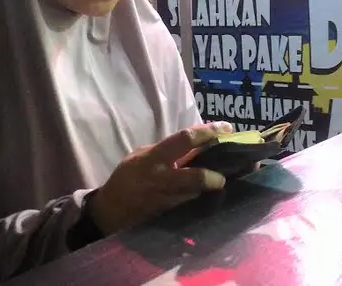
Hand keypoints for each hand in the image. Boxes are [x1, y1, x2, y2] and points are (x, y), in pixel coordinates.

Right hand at [88, 122, 232, 234]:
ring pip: (198, 193)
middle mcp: (162, 179)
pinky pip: (191, 203)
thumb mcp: (141, 155)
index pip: (185, 140)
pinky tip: (212, 192)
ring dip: (212, 186)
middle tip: (230, 169)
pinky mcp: (170, 214)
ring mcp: (167, 199)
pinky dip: (203, 196)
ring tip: (228, 176)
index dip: (208, 132)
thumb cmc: (127, 177)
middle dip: (215, 174)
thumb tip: (194, 145)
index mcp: (154, 158)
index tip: (226, 128)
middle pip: (196, 176)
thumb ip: (166, 150)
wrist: (110, 210)